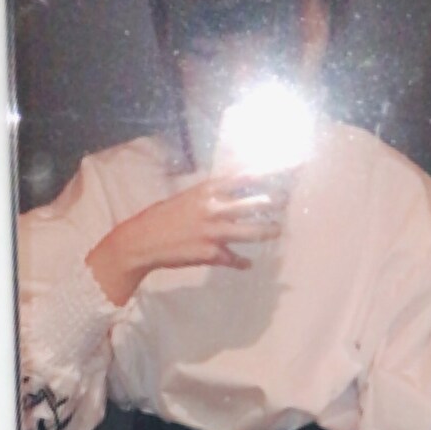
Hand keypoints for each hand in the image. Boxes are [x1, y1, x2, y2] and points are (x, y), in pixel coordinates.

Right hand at [86, 176, 288, 304]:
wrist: (143, 241)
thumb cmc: (166, 216)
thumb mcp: (189, 197)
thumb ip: (213, 195)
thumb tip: (235, 191)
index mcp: (207, 190)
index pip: (243, 177)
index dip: (267, 171)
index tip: (288, 165)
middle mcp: (213, 208)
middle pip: (254, 203)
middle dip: (274, 202)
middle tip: (286, 201)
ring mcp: (214, 232)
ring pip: (251, 232)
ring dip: (268, 231)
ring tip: (278, 230)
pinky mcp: (212, 254)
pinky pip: (235, 259)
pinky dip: (242, 262)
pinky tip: (247, 263)